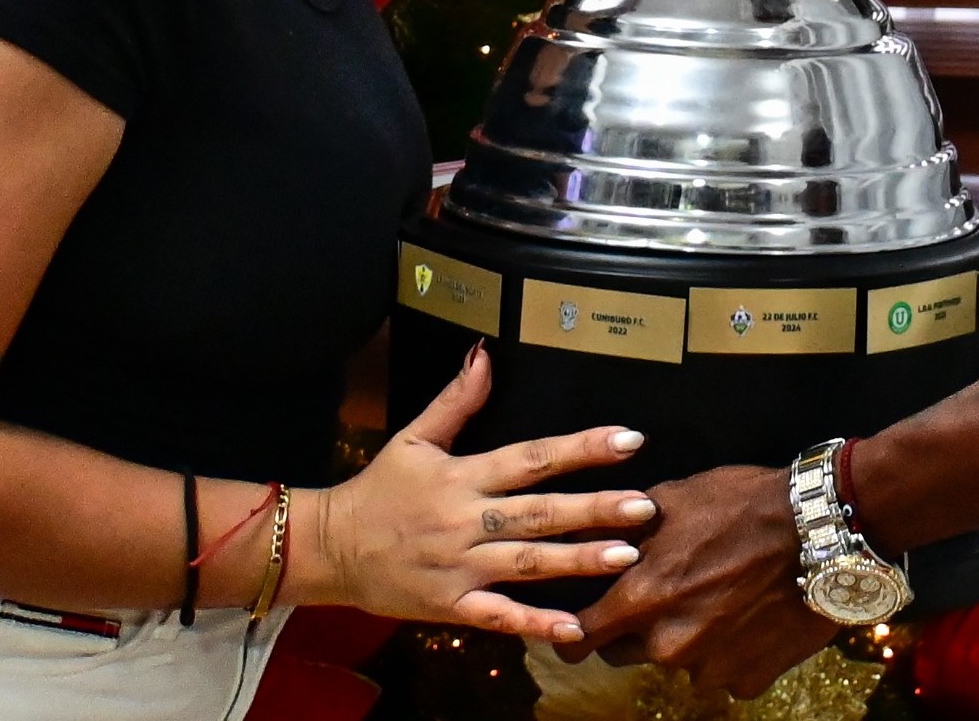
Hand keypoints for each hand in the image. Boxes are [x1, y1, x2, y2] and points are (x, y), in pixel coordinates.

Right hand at [288, 342, 656, 642]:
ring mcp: (461, 567)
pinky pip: (500, 616)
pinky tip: (575, 626)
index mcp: (463, 475)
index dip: (580, 448)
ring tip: (627, 556)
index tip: (628, 440)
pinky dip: (535, 623)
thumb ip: (457, 399)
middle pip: (540, 512)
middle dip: (595, 508)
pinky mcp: (452, 605)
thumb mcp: (415, 436)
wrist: (333, 548)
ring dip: (579, 560)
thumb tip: (485, 352)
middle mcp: (467, 520)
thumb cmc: (379, 489)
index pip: (532, 457)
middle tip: (645, 506)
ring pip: (529, 563)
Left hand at [565, 464, 829, 697]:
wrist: (818, 530)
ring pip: (678, 662)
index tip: (575, 626)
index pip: (580, 638)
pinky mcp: (749, 680)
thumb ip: (617, 524)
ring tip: (715, 595)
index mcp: (642, 600)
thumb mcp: (671, 499)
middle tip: (660, 594)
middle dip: (633, 629)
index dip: (573, 632)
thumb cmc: (740, 505)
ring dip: (686, 638)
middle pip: (626, 653)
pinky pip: (724, 672)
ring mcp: (711, 668)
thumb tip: (575, 533)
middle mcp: (668, 645)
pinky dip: (728, 651)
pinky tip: (746, 614)